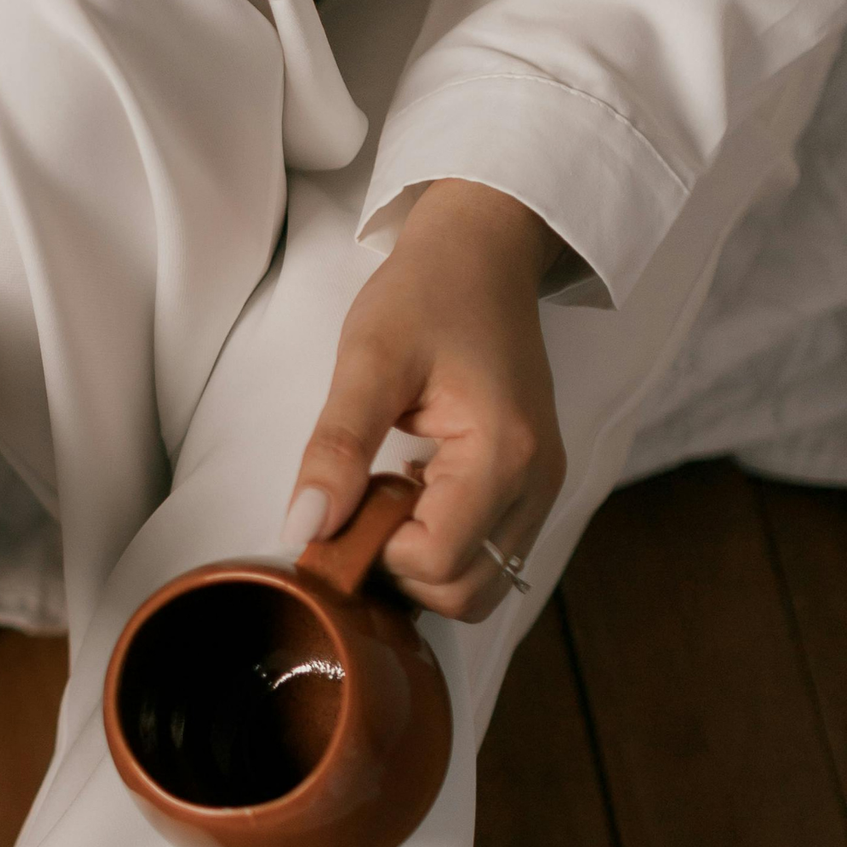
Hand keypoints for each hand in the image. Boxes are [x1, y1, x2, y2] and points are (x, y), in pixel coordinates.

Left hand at [285, 180, 567, 621]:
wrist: (482, 254)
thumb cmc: (426, 295)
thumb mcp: (366, 361)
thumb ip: (335, 448)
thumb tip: (304, 528)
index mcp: (505, 454)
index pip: (437, 563)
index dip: (375, 551)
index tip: (341, 503)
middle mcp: (539, 484)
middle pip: (467, 592)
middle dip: (399, 569)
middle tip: (358, 504)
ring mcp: (542, 489)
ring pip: (482, 584)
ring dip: (420, 563)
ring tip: (383, 495)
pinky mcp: (531, 486)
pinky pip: (488, 553)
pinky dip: (442, 545)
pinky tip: (410, 491)